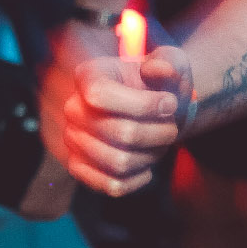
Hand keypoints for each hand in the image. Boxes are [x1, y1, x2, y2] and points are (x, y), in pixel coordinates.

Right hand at [43, 46, 191, 195]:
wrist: (157, 110)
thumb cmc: (163, 85)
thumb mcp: (174, 63)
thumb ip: (170, 61)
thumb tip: (157, 70)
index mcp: (89, 76)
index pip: (100, 95)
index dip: (143, 104)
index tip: (170, 102)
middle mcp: (73, 108)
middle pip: (121, 133)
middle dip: (161, 132)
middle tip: (173, 126)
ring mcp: (73, 140)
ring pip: (119, 162)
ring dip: (153, 155)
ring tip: (161, 142)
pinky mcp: (79, 168)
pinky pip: (112, 186)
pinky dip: (139, 178)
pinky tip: (149, 164)